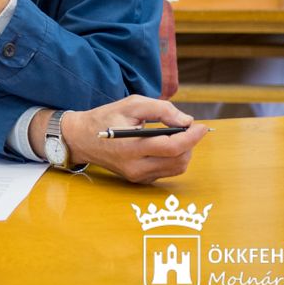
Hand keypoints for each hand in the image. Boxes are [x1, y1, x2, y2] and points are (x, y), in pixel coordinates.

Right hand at [54, 96, 209, 183]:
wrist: (82, 138)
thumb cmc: (106, 117)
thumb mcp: (131, 104)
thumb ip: (161, 109)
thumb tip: (186, 121)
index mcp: (131, 147)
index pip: (172, 147)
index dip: (192, 137)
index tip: (202, 127)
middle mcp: (135, 167)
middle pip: (178, 161)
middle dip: (190, 144)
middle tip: (187, 128)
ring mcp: (137, 176)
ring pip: (176, 168)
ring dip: (184, 152)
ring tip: (177, 136)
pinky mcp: (139, 180)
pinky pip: (167, 172)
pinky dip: (173, 159)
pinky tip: (165, 146)